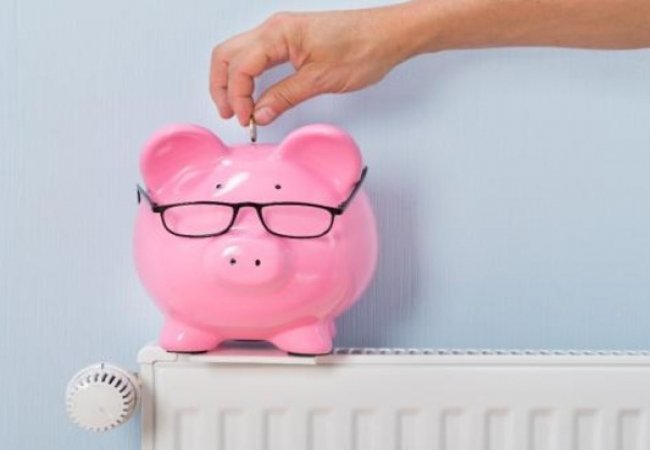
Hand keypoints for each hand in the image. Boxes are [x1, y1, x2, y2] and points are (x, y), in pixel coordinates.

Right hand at [210, 7, 413, 125]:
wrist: (387, 36)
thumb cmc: (362, 48)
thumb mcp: (320, 80)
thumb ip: (284, 97)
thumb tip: (260, 113)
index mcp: (278, 33)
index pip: (240, 66)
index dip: (237, 97)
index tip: (246, 120)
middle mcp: (275, 28)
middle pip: (228, 55)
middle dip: (223, 86)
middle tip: (232, 114)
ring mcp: (281, 33)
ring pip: (239, 54)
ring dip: (233, 81)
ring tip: (238, 107)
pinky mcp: (291, 40)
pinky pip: (257, 55)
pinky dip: (248, 75)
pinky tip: (253, 93)